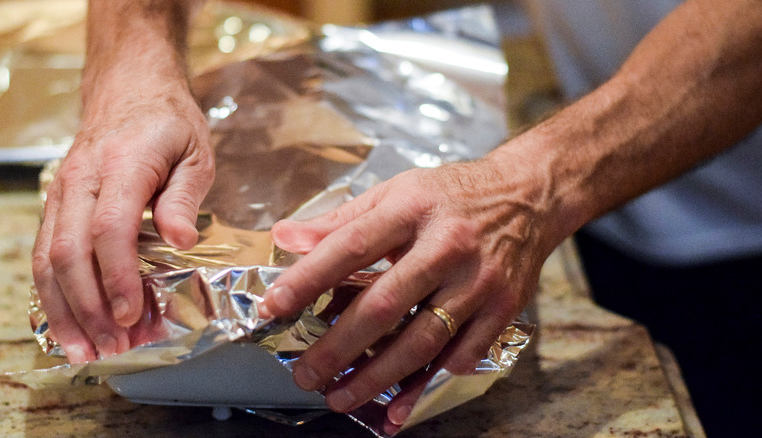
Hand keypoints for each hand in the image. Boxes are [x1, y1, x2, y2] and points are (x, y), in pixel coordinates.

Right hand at [31, 77, 214, 362]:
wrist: (129, 87)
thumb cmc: (168, 121)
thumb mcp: (195, 152)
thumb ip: (184, 197)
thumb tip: (181, 241)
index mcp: (122, 165)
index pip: (109, 228)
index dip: (117, 277)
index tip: (132, 314)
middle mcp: (81, 180)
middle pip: (69, 251)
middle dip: (89, 306)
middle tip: (113, 347)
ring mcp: (62, 192)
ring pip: (48, 258)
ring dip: (65, 309)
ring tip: (85, 350)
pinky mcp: (57, 203)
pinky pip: (44, 252)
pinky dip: (53, 292)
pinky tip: (67, 323)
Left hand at [266, 151, 561, 428]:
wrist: (528, 196)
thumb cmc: (451, 195)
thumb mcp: (395, 192)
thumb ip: (340, 219)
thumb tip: (285, 237)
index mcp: (412, 208)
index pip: (351, 246)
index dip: (308, 279)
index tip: (273, 306)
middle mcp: (447, 246)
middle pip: (385, 304)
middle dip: (339, 347)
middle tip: (305, 373)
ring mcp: (478, 281)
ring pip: (422, 340)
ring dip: (378, 377)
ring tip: (341, 396)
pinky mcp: (502, 308)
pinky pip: (461, 355)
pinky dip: (426, 384)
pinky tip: (397, 406)